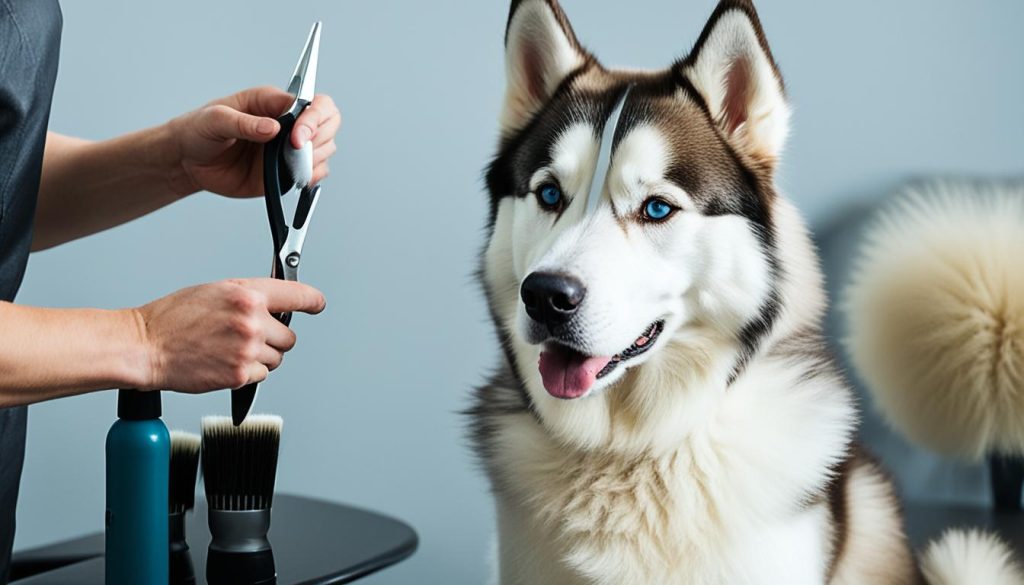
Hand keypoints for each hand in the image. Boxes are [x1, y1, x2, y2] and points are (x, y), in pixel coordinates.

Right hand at [134, 278, 325, 391]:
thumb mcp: (215, 292)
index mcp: (247, 295)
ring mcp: (248, 349)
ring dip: (260, 357)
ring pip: (277, 358)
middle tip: (246, 337)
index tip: (317, 304)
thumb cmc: (173, 318)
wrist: (146, 346)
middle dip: (273, 338)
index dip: (312, 301)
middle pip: (289, 336)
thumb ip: (249, 297)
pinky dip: (248, 373)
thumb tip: (274, 306)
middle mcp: (252, 321)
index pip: (297, 295)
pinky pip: (261, 376)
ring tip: (229, 349)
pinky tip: (224, 362)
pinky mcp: (240, 375)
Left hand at [167, 86, 340, 197]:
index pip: (312, 102)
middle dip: (319, 139)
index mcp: (272, 102)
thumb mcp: (215, 120)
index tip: (297, 137)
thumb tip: (273, 128)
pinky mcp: (286, 171)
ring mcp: (289, 148)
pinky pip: (314, 172)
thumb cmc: (199, 130)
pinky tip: (294, 177)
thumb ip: (244, 123)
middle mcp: (287, 124)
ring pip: (325, 149)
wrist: (188, 161)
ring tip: (288, 166)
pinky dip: (311, 176)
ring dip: (314, 159)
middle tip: (295, 152)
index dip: (313, 119)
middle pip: (328, 122)